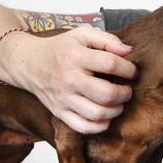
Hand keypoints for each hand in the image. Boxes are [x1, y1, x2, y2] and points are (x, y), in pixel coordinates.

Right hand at [1, 26, 137, 133]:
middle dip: (125, 93)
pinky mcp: (59, 113)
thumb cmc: (62, 48)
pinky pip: (84, 127)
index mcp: (76, 56)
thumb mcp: (82, 34)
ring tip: (118, 102)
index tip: (133, 72)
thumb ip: (107, 39)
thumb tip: (129, 50)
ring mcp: (63, 99)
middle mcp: (69, 79)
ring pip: (97, 114)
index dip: (129, 69)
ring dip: (116, 110)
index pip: (110, 64)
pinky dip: (101, 126)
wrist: (29, 64)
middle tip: (127, 90)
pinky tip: (106, 115)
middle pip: (106, 94)